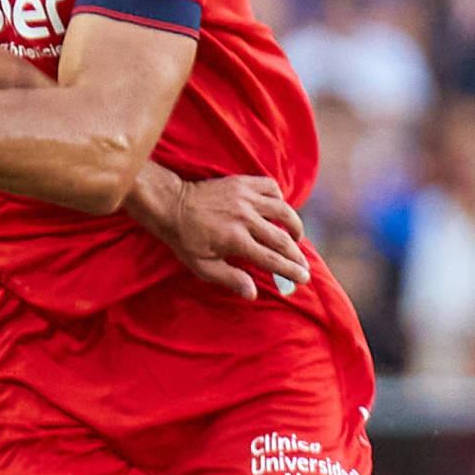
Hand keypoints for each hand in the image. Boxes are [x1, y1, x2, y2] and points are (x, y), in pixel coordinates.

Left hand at [126, 171, 310, 299]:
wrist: (171, 204)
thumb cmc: (185, 239)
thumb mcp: (202, 266)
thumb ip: (229, 278)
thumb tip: (253, 292)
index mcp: (236, 240)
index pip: (272, 259)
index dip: (291, 271)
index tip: (303, 278)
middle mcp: (245, 217)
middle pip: (282, 238)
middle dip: (297, 255)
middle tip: (303, 265)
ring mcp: (245, 197)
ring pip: (283, 210)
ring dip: (294, 225)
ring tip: (296, 237)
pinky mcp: (242, 182)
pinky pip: (271, 187)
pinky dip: (279, 198)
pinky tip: (278, 208)